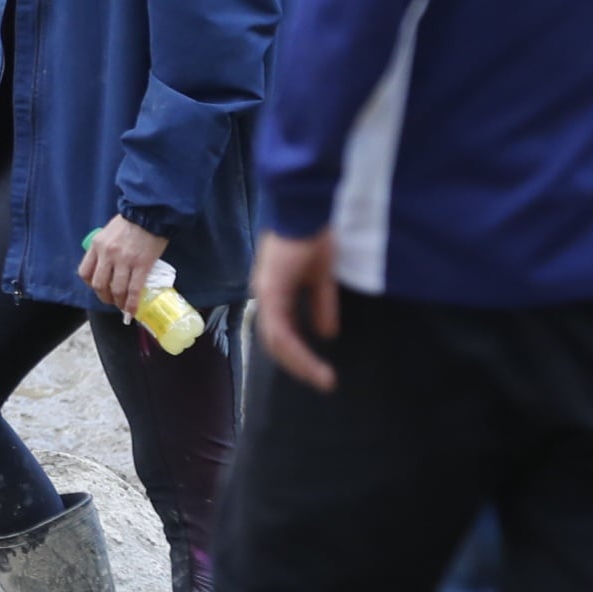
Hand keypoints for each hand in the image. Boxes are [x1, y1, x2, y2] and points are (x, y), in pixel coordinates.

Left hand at [79, 216, 169, 316]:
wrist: (150, 213)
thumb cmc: (131, 221)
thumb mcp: (109, 232)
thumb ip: (105, 248)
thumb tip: (107, 266)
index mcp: (97, 245)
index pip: (85, 271)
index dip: (90, 285)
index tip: (98, 288)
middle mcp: (107, 254)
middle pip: (99, 284)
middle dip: (104, 297)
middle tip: (112, 300)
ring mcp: (124, 260)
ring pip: (116, 289)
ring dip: (119, 302)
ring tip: (123, 306)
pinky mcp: (141, 265)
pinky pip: (134, 290)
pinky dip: (132, 304)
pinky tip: (132, 311)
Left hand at [251, 229, 341, 391]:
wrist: (306, 210)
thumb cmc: (314, 235)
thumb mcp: (322, 277)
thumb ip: (322, 304)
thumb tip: (326, 333)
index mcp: (276, 292)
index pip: (282, 332)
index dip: (299, 354)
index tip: (321, 372)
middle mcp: (266, 296)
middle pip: (275, 342)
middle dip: (299, 365)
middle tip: (322, 381)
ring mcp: (266, 294)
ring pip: (276, 341)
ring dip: (299, 362)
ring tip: (321, 378)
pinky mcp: (270, 291)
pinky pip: (279, 329)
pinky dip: (295, 348)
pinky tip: (310, 361)